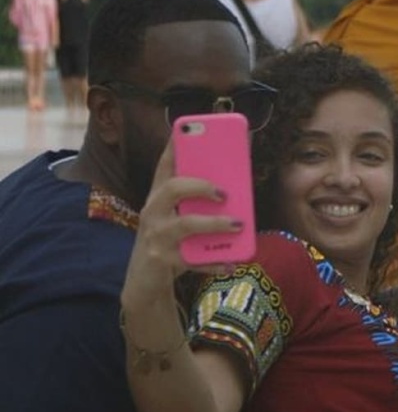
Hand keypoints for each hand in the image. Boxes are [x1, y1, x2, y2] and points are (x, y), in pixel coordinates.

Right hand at [122, 139, 243, 308]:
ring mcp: (156, 237)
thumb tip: (234, 189)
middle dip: (200, 185)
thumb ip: (196, 204)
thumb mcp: (177, 218)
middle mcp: (152, 212)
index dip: (175, 146)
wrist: (144, 283)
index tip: (186, 128)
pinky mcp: (163, 262)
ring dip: (215, 223)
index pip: (164, 166)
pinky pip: (194, 260)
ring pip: (186, 224)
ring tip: (238, 224)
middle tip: (224, 192)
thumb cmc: (168, 242)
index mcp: (158, 197)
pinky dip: (215, 262)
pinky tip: (231, 263)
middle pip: (172, 188)